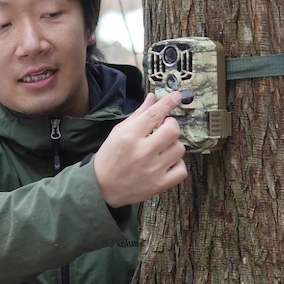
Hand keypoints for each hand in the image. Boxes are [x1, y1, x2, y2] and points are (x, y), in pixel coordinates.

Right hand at [94, 90, 187, 208]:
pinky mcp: (159, 185)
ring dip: (173, 145)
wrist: (102, 187)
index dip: (169, 102)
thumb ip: (138, 114)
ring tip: (163, 148)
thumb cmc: (110, 157)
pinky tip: (167, 163)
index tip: (177, 96)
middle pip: (173, 130)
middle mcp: (142, 152)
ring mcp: (153, 170)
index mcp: (130, 136)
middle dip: (171, 125)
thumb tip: (154, 98)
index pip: (155, 114)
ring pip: (179, 148)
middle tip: (164, 128)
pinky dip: (177, 165)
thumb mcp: (118, 131)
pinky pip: (182, 170)